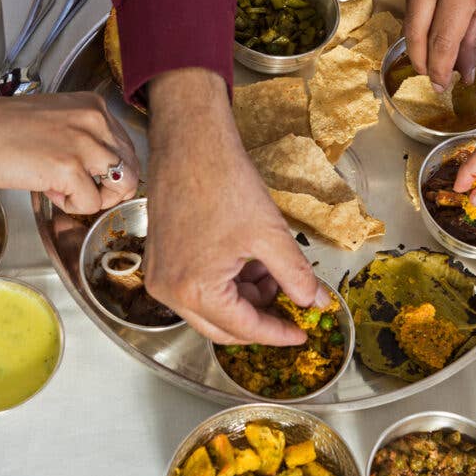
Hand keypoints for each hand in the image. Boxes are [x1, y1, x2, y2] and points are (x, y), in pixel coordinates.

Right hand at [0, 92, 138, 213]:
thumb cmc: (1, 129)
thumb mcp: (57, 122)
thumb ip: (84, 141)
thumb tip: (102, 175)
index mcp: (94, 108)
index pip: (128, 149)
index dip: (111, 172)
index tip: (88, 177)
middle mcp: (96, 121)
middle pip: (132, 170)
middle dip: (110, 189)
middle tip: (80, 190)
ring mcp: (84, 143)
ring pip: (122, 186)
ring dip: (95, 198)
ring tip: (65, 190)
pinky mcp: (69, 167)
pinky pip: (92, 203)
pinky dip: (73, 206)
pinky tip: (49, 191)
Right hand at [143, 68, 328, 344]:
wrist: (190, 142)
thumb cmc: (226, 183)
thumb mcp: (270, 234)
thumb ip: (296, 276)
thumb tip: (315, 302)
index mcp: (194, 291)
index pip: (244, 329)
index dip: (278, 333)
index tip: (303, 333)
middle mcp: (169, 292)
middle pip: (222, 328)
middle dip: (259, 319)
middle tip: (291, 305)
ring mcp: (159, 276)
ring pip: (209, 309)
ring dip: (243, 300)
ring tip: (273, 272)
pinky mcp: (159, 260)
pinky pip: (195, 288)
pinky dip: (225, 285)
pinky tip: (249, 263)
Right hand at [400, 0, 475, 88]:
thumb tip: (465, 69)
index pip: (442, 41)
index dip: (440, 70)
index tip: (442, 85)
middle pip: (415, 34)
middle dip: (422, 62)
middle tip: (432, 76)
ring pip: (409, 16)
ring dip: (420, 37)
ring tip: (433, 48)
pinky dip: (420, 9)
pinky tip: (433, 8)